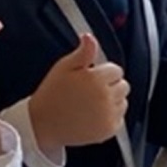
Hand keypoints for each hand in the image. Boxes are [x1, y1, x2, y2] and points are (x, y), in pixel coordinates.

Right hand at [26, 32, 129, 151]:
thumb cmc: (52, 95)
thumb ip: (83, 52)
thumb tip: (90, 37)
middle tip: (90, 91)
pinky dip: (111, 116)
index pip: (116, 70)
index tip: (92, 77)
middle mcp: (105, 97)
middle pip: (123, 85)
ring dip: (112, 101)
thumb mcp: (64, 67)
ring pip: (123, 101)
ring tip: (91, 104)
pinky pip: (120, 118)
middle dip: (110, 85)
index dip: (104, 72)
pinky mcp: (109, 129)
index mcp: (95, 79)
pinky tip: (94, 115)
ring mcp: (108, 114)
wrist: (43, 124)